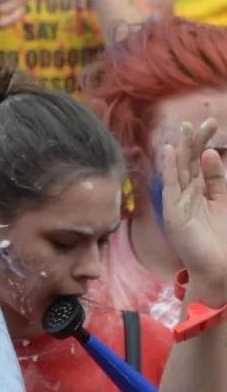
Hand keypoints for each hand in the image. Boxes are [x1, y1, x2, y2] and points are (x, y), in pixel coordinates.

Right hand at [162, 120, 226, 306]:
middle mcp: (184, 195)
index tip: (208, 124)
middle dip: (196, 141)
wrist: (218, 269)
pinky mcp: (174, 213)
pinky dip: (170, 168)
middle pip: (189, 162)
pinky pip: (171, 186)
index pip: (197, 162)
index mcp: (197, 192)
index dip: (201, 143)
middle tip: (206, 122)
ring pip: (180, 170)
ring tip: (188, 129)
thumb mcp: (223, 203)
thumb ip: (216, 179)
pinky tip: (171, 151)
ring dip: (184, 149)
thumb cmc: (221, 239)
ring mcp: (177, 203)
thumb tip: (210, 153)